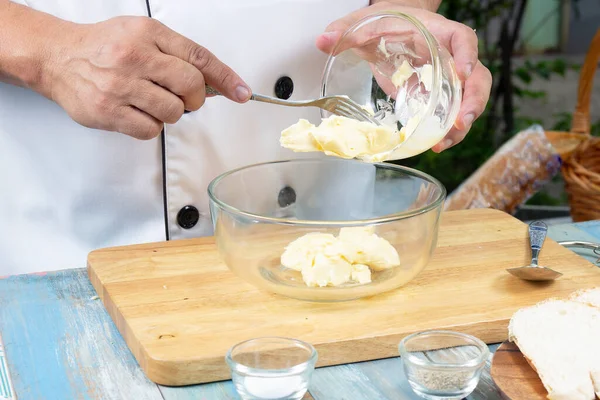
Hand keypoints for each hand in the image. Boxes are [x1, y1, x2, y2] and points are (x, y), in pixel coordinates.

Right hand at [43, 16, 250, 139]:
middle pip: (191, 87)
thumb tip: (216, 84)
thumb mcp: (143, 34)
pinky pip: (151, 130)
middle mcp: (134, 57)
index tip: (242, 92)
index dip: (225, 77)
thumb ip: (178, 53)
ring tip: (150, 100)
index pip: (198, 57)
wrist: (58, 57)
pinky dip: (151, 125)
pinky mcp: (108, 112)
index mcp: (148, 34)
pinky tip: (136, 112)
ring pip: (173, 112)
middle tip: (181, 95)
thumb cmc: (106, 47)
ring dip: (170, 112)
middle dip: (193, 97)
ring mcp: (119, 86)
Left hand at [316, 2, 491, 151]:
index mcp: (437, 32)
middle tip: (461, 122)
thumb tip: (322, 40)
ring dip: (462, 123)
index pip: (462, 38)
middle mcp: (449, 56)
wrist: (393, 27)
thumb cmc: (387, 22)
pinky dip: (448, 130)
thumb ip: (345, 30)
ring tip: (445, 142)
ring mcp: (447, 77)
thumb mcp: (366, 22)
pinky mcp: (438, 94)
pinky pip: (451, 113)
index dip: (468, 54)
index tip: (464, 71)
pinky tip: (436, 144)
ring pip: (469, 99)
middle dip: (474, 100)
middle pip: (478, 77)